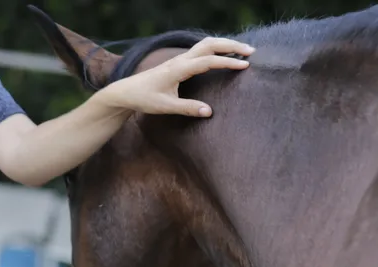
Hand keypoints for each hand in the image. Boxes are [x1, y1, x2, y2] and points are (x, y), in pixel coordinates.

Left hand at [99, 37, 254, 117]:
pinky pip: (201, 50)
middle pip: (209, 44)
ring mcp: (179, 59)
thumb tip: (209, 112)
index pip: (208, 61)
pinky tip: (224, 54)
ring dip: (224, 44)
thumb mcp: (165, 106)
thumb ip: (187, 108)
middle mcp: (180, 60)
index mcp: (178, 69)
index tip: (245, 65)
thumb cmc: (144, 99)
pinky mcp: (179, 62)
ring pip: (205, 44)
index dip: (227, 62)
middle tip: (251, 52)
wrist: (126, 92)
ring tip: (242, 50)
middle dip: (231, 46)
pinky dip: (216, 48)